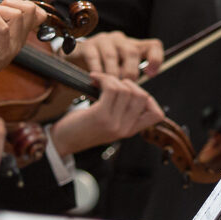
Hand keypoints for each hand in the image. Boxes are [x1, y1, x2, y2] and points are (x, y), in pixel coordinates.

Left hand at [0, 0, 44, 98]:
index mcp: (19, 33)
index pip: (37, 12)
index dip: (20, 1)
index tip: (2, 4)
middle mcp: (19, 39)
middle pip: (30, 9)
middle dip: (9, 2)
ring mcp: (12, 46)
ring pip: (18, 15)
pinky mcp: (0, 52)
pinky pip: (3, 29)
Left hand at [49, 75, 166, 155]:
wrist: (63, 141)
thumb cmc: (84, 128)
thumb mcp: (110, 124)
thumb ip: (124, 112)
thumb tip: (132, 89)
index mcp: (130, 131)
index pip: (157, 114)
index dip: (149, 99)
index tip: (133, 92)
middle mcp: (125, 129)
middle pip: (142, 96)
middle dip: (129, 83)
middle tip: (114, 83)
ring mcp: (114, 124)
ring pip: (126, 90)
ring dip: (113, 79)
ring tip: (102, 81)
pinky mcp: (101, 116)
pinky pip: (111, 88)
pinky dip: (104, 78)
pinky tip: (95, 78)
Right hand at [68, 30, 163, 79]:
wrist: (73, 65)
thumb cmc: (100, 72)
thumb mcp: (120, 74)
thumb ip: (131, 80)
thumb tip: (141, 99)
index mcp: (132, 47)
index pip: (153, 46)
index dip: (156, 60)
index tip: (149, 75)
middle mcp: (120, 41)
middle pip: (132, 52)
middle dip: (129, 73)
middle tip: (124, 87)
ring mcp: (103, 41)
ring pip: (112, 55)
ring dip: (111, 74)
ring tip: (109, 87)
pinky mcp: (87, 45)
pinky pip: (94, 57)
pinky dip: (96, 71)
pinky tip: (96, 81)